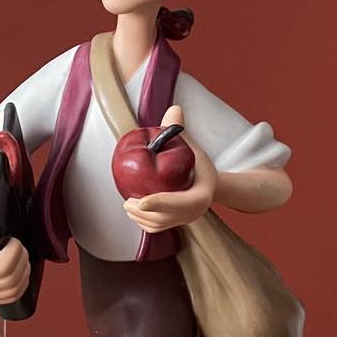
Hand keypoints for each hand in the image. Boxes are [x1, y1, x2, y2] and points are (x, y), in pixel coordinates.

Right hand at [0, 229, 29, 305]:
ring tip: (19, 255)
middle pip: (11, 277)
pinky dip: (22, 282)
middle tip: (18, 246)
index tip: (12, 241)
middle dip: (21, 258)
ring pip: (15, 287)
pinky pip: (14, 296)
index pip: (1, 267)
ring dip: (23, 269)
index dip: (13, 252)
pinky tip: (19, 269)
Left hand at [122, 105, 215, 232]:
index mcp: (201, 196)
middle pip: (165, 219)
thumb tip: (174, 109)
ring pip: (159, 225)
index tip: (141, 201)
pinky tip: (133, 211)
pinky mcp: (177, 225)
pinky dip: (143, 222)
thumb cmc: (197, 163)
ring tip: (127, 205)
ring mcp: (185, 221)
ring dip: (140, 218)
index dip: (160, 203)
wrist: (209, 184)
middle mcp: (194, 213)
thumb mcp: (191, 146)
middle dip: (143, 213)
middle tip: (127, 202)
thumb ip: (179, 131)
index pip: (180, 203)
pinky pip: (157, 228)